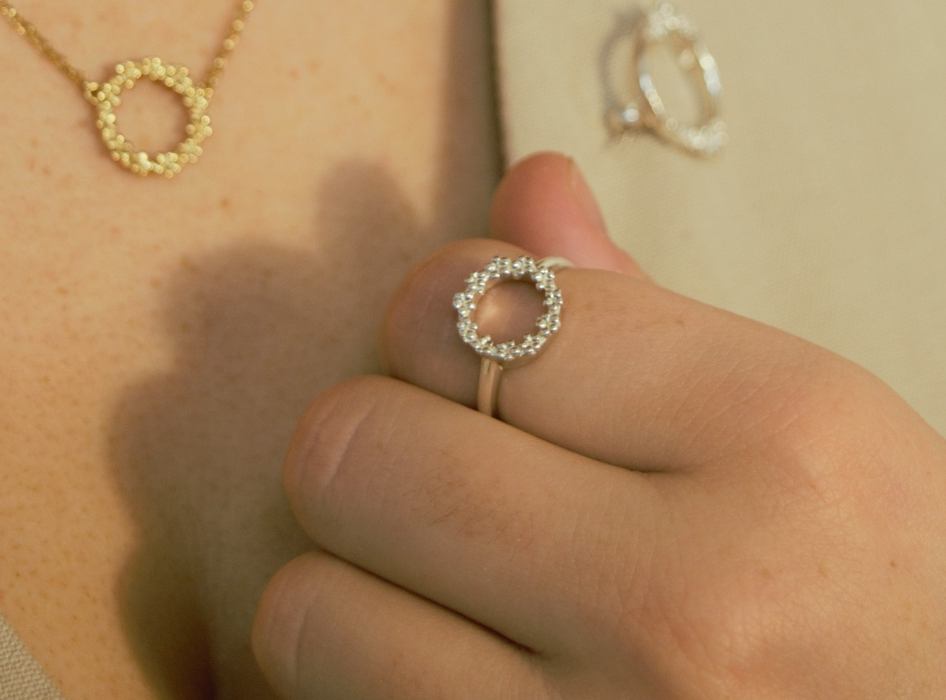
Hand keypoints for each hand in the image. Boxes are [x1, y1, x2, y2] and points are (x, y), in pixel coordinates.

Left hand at [251, 153, 945, 698]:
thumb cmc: (875, 591)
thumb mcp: (805, 427)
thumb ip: (641, 308)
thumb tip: (528, 185)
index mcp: (778, 438)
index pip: (465, 306)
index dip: (443, 314)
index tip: (479, 351)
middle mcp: (688, 599)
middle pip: (355, 448)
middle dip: (383, 444)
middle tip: (452, 474)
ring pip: (308, 607)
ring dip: (358, 586)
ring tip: (459, 595)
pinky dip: (369, 675)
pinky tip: (465, 666)